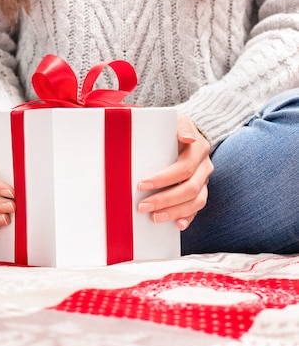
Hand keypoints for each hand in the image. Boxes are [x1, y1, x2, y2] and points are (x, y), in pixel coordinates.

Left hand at [136, 113, 212, 230]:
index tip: (141, 185)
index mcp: (198, 150)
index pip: (183, 169)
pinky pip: (197, 208)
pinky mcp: (200, 191)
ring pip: (195, 202)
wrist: (184, 132)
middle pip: (189, 189)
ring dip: (174, 212)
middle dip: (165, 200)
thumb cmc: (172, 127)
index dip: (163, 179)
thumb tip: (187, 138)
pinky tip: (178, 225)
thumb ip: (179, 126)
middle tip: (141, 206)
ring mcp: (204, 181)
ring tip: (154, 218)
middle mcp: (204, 167)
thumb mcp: (175, 120)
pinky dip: (188, 217)